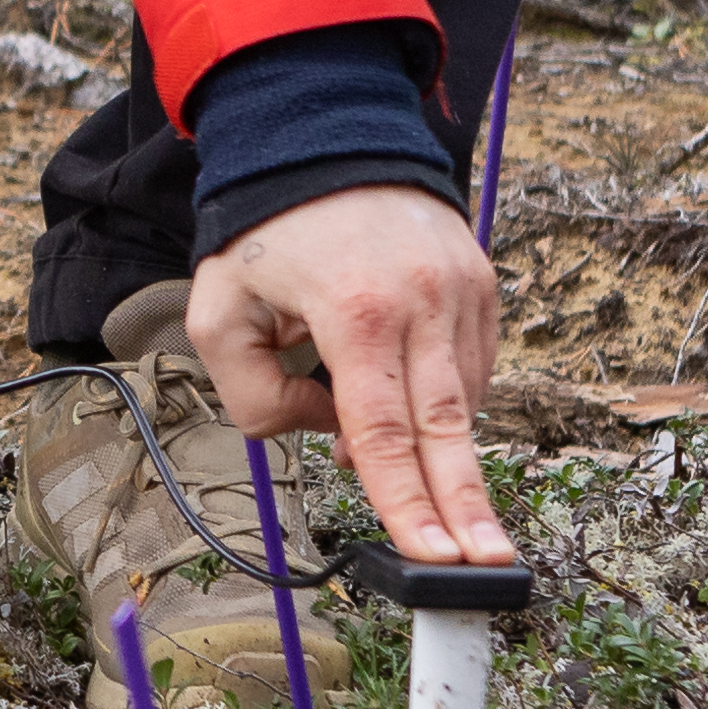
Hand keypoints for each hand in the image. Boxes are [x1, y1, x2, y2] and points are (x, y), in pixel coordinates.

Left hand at [184, 183, 511, 567]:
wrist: (326, 137)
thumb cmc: (265, 233)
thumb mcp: (219, 315)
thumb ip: (257, 398)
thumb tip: (330, 439)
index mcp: (355, 311)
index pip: (384, 431)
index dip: (408, 502)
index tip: (435, 558)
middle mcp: (422, 301)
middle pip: (447, 430)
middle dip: (465, 509)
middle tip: (488, 571)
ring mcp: (461, 290)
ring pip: (462, 401)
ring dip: (434, 447)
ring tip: (386, 456)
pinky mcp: (482, 283)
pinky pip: (472, 366)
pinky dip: (444, 399)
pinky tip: (403, 401)